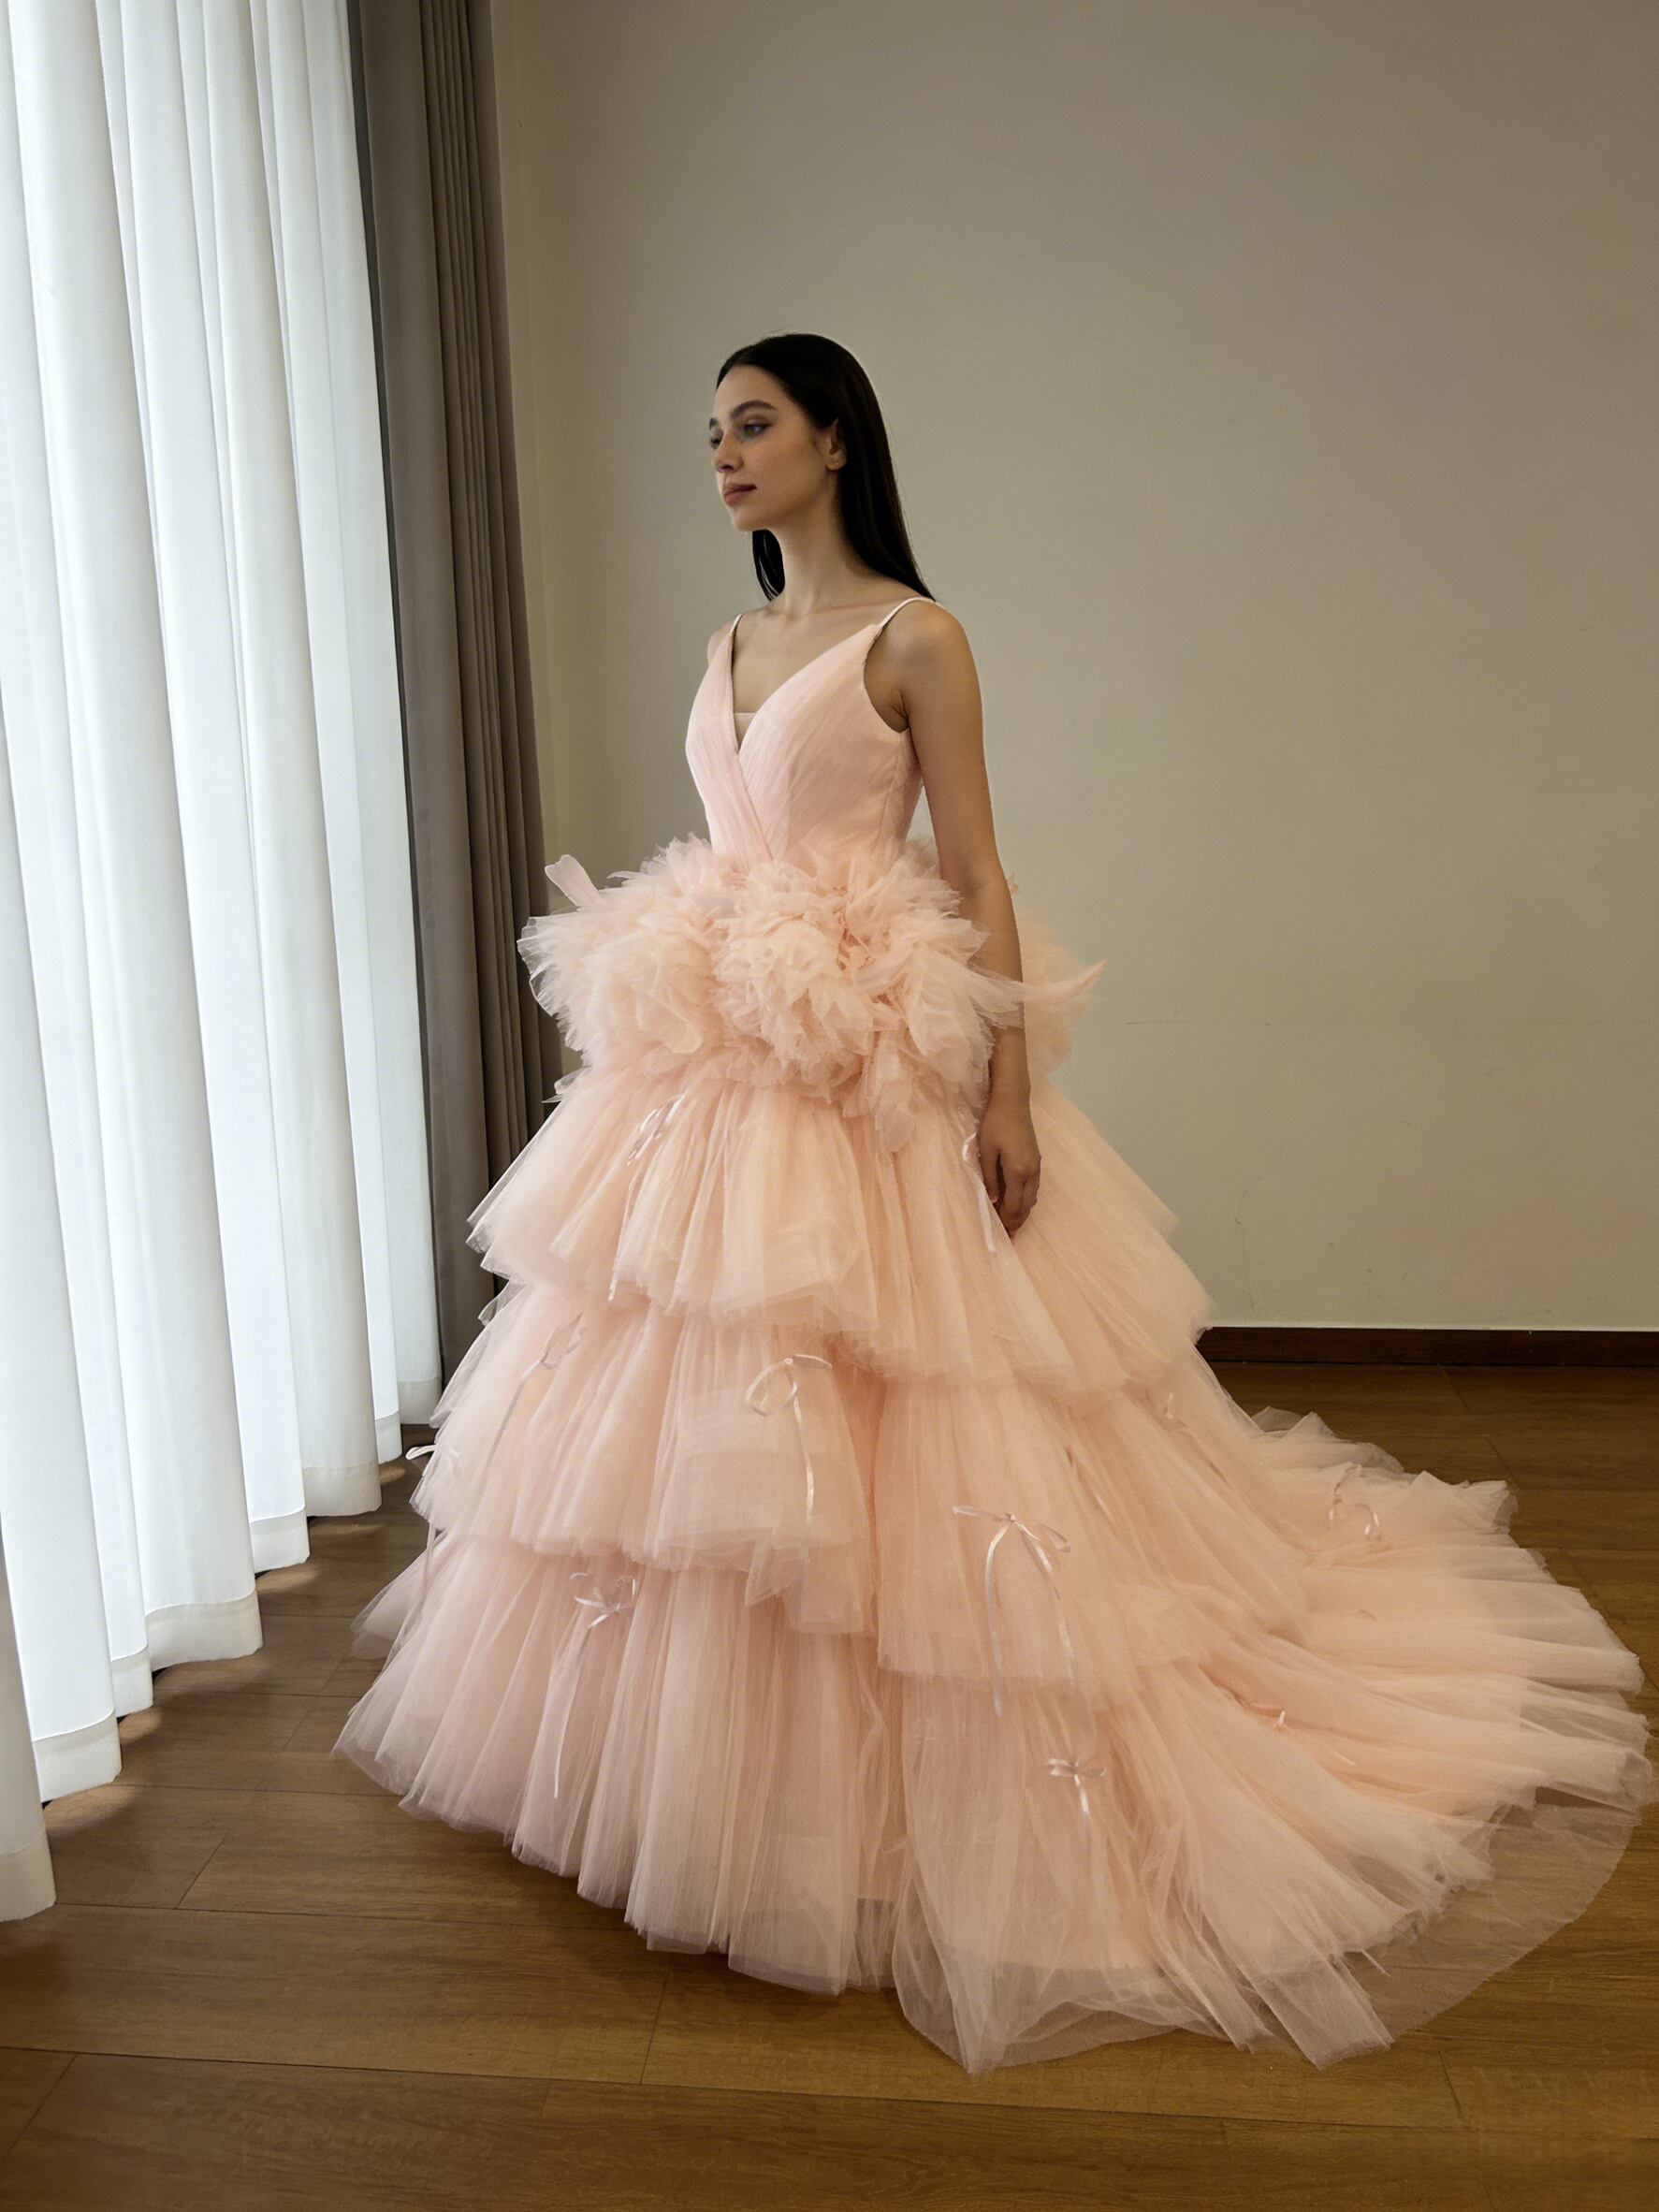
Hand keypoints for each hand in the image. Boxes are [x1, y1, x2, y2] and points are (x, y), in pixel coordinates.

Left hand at [973, 1094, 1041, 1235]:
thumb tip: (992, 1201)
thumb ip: (990, 1178)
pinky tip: (1018, 1202)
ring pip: (1032, 1198)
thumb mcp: (986, 1151)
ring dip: (1023, 1212)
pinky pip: (1034, 1188)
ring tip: (1013, 1224)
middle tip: (1009, 1237)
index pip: (1013, 1206)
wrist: (1013, 1101)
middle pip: (1026, 1206)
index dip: (1008, 1222)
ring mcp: (1036, 1166)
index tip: (1003, 1236)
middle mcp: (1031, 1173)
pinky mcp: (1037, 1160)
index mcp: (1018, 1172)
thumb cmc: (995, 1123)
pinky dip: (1026, 1200)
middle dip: (1017, 1222)